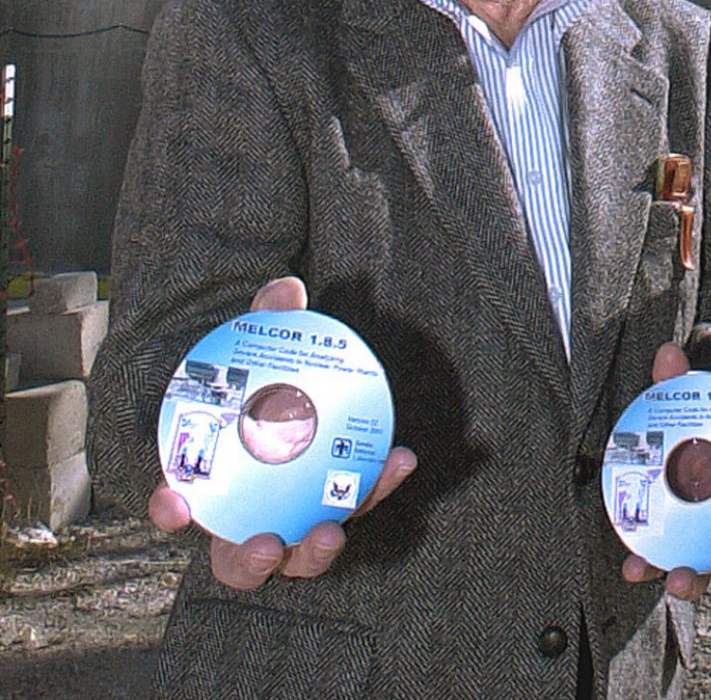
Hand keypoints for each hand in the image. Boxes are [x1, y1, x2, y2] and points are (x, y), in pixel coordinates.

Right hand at [147, 277, 417, 586]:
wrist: (293, 403)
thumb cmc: (264, 388)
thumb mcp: (261, 353)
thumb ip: (268, 324)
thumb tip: (288, 287)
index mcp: (210, 487)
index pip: (175, 508)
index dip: (169, 510)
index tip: (173, 502)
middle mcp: (243, 524)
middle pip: (238, 562)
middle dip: (250, 560)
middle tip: (268, 542)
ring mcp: (290, 533)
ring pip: (297, 560)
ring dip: (315, 551)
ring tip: (332, 527)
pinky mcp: (335, 518)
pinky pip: (354, 511)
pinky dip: (378, 487)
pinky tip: (401, 458)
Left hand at [618, 342, 710, 598]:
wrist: (675, 423)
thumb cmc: (700, 409)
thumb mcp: (700, 387)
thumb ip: (690, 371)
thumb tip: (668, 353)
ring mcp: (698, 534)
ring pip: (703, 569)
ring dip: (693, 580)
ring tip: (679, 579)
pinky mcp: (666, 539)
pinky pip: (659, 560)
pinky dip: (647, 566)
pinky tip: (632, 567)